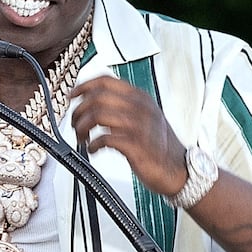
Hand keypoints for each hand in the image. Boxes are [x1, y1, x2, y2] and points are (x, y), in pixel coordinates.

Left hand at [67, 75, 190, 197]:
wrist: (179, 170)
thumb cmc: (159, 146)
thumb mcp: (145, 116)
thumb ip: (124, 106)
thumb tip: (94, 100)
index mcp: (140, 98)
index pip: (106, 81)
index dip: (83, 86)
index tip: (72, 96)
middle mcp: (140, 108)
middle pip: (97, 97)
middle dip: (79, 111)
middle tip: (75, 124)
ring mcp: (138, 126)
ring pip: (97, 115)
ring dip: (82, 127)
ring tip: (83, 138)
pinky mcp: (135, 145)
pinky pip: (104, 138)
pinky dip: (93, 144)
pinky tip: (94, 149)